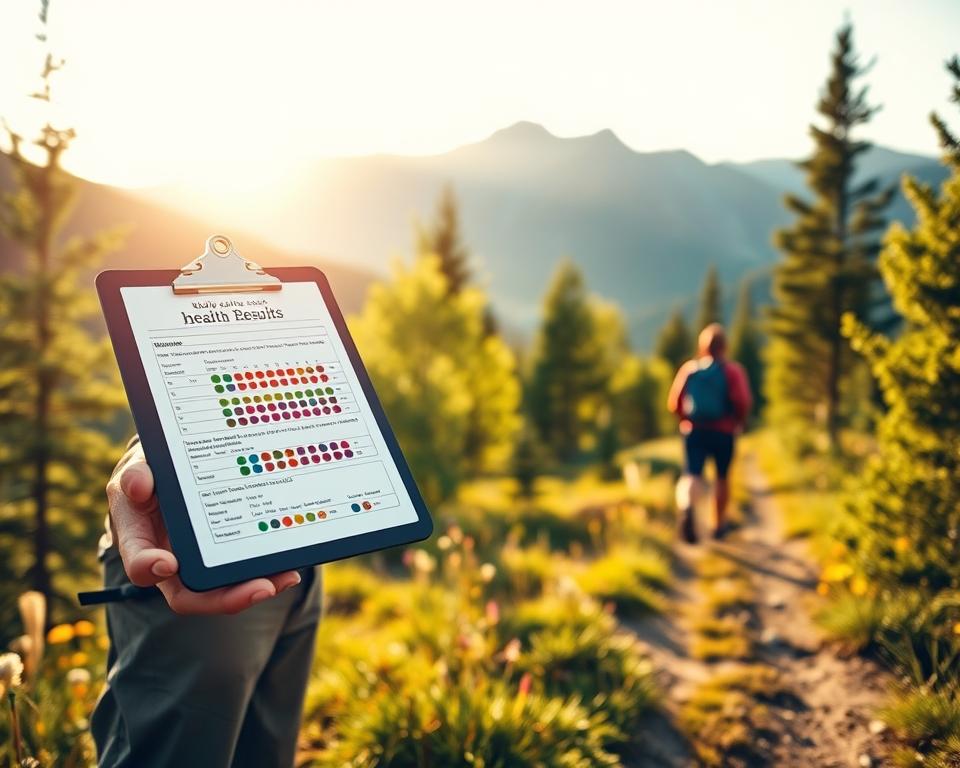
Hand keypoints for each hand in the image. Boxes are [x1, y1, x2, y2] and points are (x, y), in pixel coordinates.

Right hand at [105, 440, 300, 613]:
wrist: (174, 471)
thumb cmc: (151, 473)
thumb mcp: (139, 466)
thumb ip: (137, 474)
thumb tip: (139, 486)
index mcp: (140, 541)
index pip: (141, 564)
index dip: (151, 568)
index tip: (167, 564)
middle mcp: (170, 561)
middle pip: (191, 595)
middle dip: (227, 598)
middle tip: (261, 588)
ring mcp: (199, 562)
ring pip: (223, 589)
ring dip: (255, 588)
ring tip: (285, 578)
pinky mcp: (224, 556)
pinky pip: (243, 571)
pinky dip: (266, 571)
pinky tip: (290, 566)